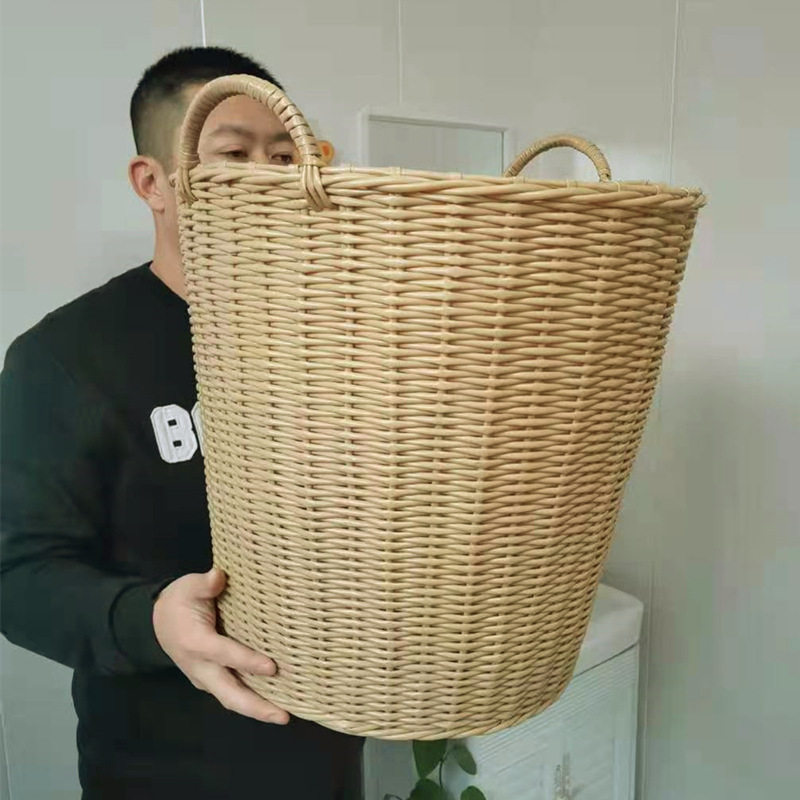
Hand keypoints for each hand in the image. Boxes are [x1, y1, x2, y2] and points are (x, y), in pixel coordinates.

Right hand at [153, 567, 288, 724]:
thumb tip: (218, 576)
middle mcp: (200, 667)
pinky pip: (231, 694)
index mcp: (196, 642)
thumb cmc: (178, 601)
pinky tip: (274, 701)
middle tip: (285, 717)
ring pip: (231, 699)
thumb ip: (204, 584)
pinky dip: (250, 702)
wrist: (156, 622)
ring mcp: (205, 678)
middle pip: (229, 694)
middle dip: (256, 708)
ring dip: (256, 710)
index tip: (272, 667)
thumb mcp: (188, 586)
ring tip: (285, 715)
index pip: (225, 654)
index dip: (247, 661)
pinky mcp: (211, 681)